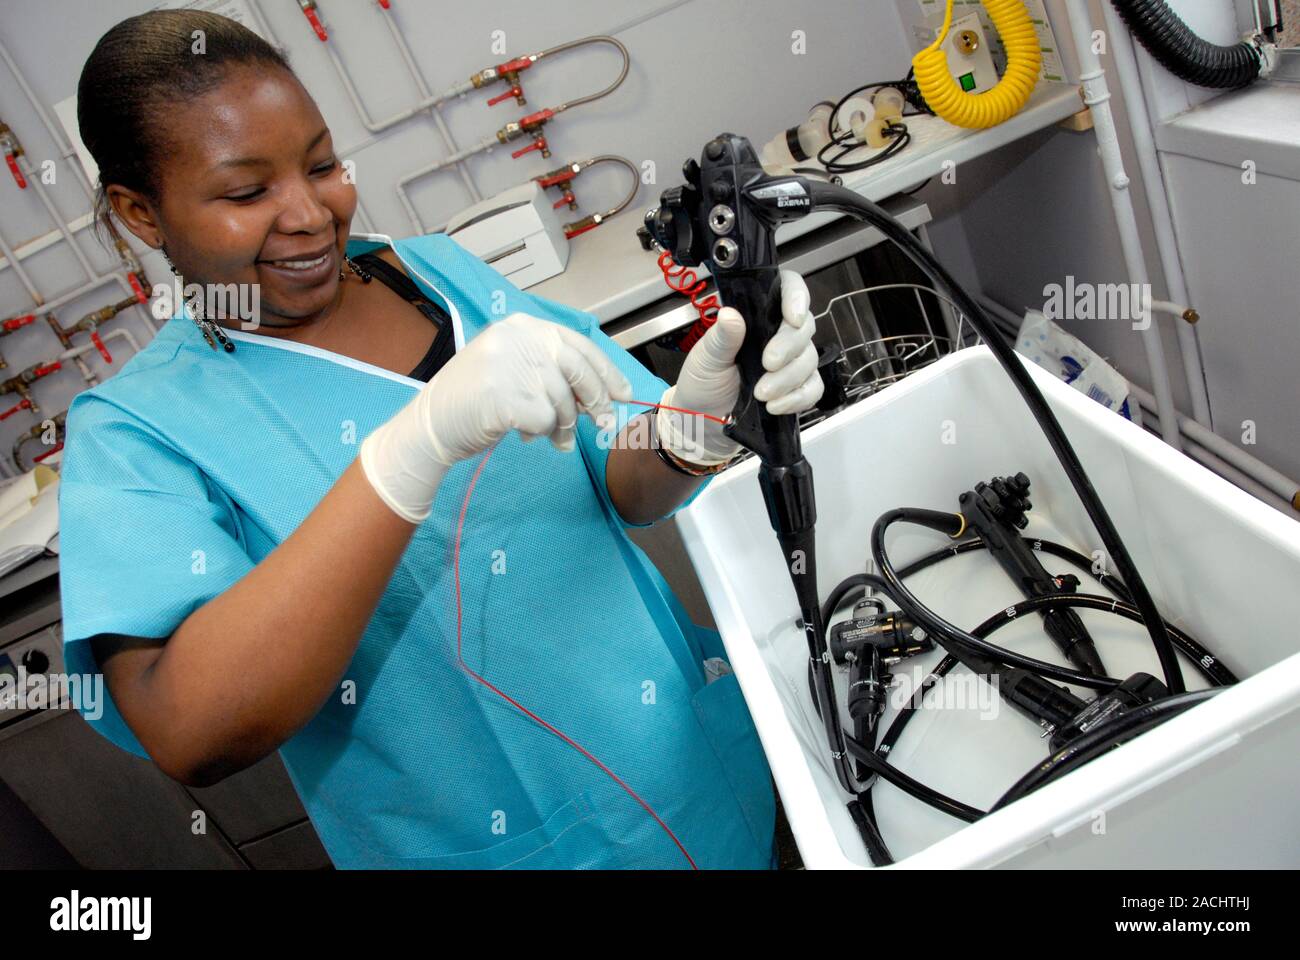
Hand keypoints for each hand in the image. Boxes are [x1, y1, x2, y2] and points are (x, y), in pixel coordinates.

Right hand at [360, 313, 631, 522]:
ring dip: (564, 425)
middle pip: (577, 368)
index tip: (624, 392)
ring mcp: (508, 365)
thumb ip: (552, 372)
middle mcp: (516, 338)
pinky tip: (526, 435)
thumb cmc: (474, 402)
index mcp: (521, 326)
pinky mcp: (503, 395)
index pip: (578, 344)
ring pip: (563, 399)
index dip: (606, 370)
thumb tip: (601, 394)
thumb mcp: (513, 369)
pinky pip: (545, 419)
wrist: (430, 426)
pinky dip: (542, 432)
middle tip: (603, 422)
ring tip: (550, 437)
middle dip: (597, 399)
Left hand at [657, 269, 823, 464]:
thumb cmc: (704, 382)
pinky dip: (797, 398)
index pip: (787, 289)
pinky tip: (776, 405)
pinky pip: (813, 388)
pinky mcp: (796, 388)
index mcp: (757, 316)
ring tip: (762, 393)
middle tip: (767, 363)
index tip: (792, 317)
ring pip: (809, 360)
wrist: (703, 419)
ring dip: (788, 378)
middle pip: (803, 327)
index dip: (796, 297)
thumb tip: (730, 315)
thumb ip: (721, 337)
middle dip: (788, 347)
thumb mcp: (706, 357)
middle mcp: (777, 334)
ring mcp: (790, 361)